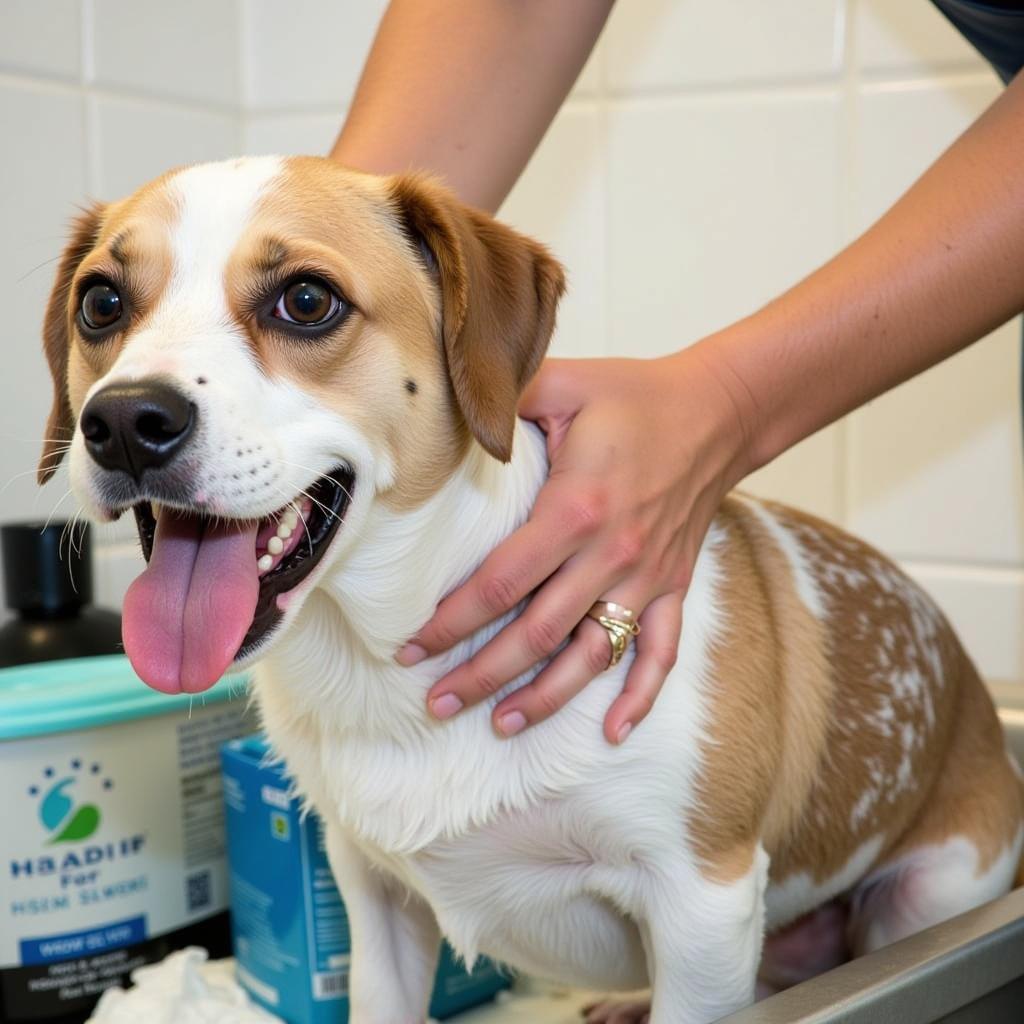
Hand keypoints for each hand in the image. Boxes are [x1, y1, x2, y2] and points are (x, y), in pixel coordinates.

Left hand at [399, 347, 753, 742]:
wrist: (719, 410)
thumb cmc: (634, 395)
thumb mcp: (562, 383)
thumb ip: (503, 404)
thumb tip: (444, 418)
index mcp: (574, 508)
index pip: (499, 582)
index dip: (452, 621)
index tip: (411, 646)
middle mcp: (611, 554)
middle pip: (537, 633)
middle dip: (481, 674)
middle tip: (435, 701)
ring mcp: (646, 577)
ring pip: (591, 655)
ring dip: (545, 697)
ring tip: (499, 725)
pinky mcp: (673, 585)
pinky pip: (659, 652)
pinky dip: (639, 696)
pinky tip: (610, 732)